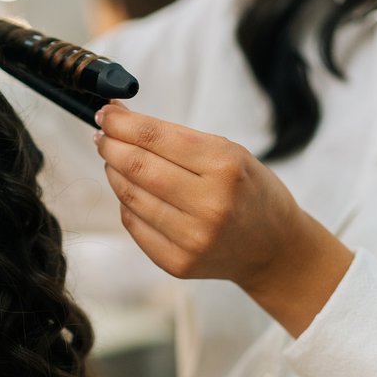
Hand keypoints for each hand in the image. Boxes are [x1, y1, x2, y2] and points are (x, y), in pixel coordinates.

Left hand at [94, 101, 352, 336]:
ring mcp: (193, 239)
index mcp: (225, 168)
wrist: (274, 249)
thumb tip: (120, 118)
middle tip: (102, 136)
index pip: (155, 138)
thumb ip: (176, 137)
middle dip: (110, 146)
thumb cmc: (250, 192)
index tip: (105, 113)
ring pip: (130, 196)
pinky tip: (131, 192)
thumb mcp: (230, 153)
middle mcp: (209, 205)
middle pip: (137, 167)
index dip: (122, 123)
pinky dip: (126, 203)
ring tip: (115, 161)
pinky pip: (134, 225)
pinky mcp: (178, 263)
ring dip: (114, 173)